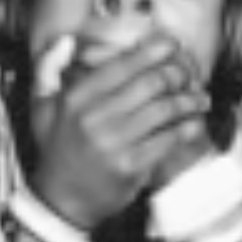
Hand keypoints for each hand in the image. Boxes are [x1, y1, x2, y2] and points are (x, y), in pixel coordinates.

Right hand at [29, 35, 210, 230]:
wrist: (61, 199)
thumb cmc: (57, 150)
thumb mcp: (42, 107)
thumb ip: (48, 70)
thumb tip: (65, 42)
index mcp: (75, 98)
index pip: (121, 65)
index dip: (151, 51)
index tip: (171, 44)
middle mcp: (94, 117)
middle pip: (149, 83)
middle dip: (176, 74)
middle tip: (188, 74)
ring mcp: (113, 143)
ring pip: (163, 109)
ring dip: (188, 100)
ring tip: (199, 97)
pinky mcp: (131, 165)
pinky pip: (168, 139)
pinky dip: (187, 127)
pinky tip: (195, 122)